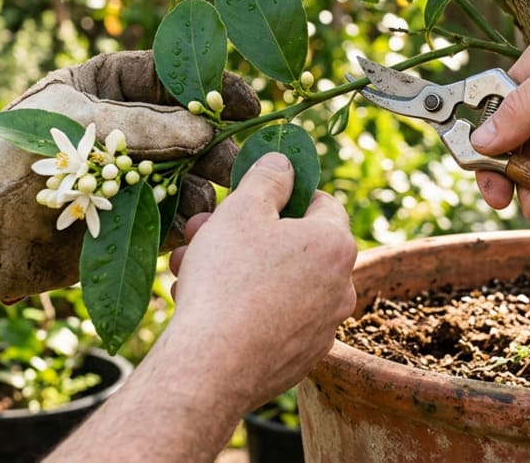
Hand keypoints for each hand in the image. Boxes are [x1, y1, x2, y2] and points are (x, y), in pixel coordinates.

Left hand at [0, 51, 258, 327]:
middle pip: (185, 129)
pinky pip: (169, 216)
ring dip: (206, 185)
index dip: (210, 86)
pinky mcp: (123, 222)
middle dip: (216, 145)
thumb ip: (148, 126)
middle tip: (244, 162)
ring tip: (218, 199)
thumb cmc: (8, 159)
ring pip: (184, 175)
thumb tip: (206, 130)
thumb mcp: (81, 125)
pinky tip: (199, 224)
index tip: (248, 101)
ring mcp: (123, 177)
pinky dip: (188, 220)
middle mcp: (118, 130)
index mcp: (101, 88)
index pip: (166, 77)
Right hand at [166, 153, 356, 407]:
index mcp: (336, 244)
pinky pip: (274, 319)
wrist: (211, 367)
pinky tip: (202, 304)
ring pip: (278, 283)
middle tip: (201, 231)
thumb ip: (268, 178)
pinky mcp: (301, 358)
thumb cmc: (227, 279)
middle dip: (245, 234)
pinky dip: (245, 307)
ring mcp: (323, 327)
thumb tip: (284, 163)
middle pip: (293, 246)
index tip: (247, 199)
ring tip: (187, 267)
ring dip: (236, 269)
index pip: (320, 202)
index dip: (282, 194)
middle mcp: (342, 287)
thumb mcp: (242, 210)